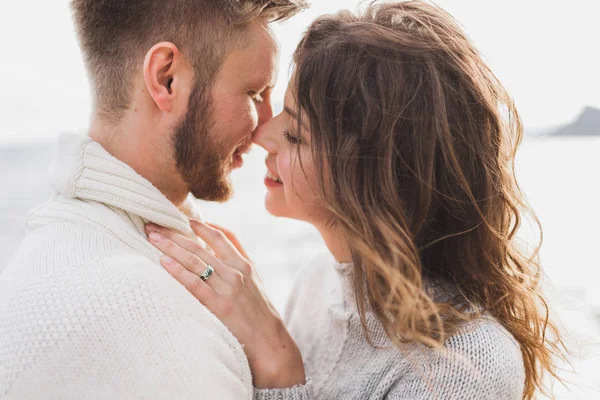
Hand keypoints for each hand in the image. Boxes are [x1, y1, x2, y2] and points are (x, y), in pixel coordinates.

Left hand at [145, 220, 305, 388]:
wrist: (270, 342)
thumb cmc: (260, 313)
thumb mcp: (255, 281)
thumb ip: (240, 262)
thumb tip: (223, 246)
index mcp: (245, 264)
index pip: (221, 237)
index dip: (201, 225)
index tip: (183, 218)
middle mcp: (236, 271)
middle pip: (200, 246)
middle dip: (175, 233)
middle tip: (154, 224)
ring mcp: (228, 288)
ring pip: (194, 260)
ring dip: (171, 246)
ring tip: (153, 237)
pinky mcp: (219, 305)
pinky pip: (194, 284)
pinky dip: (177, 271)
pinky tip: (163, 262)